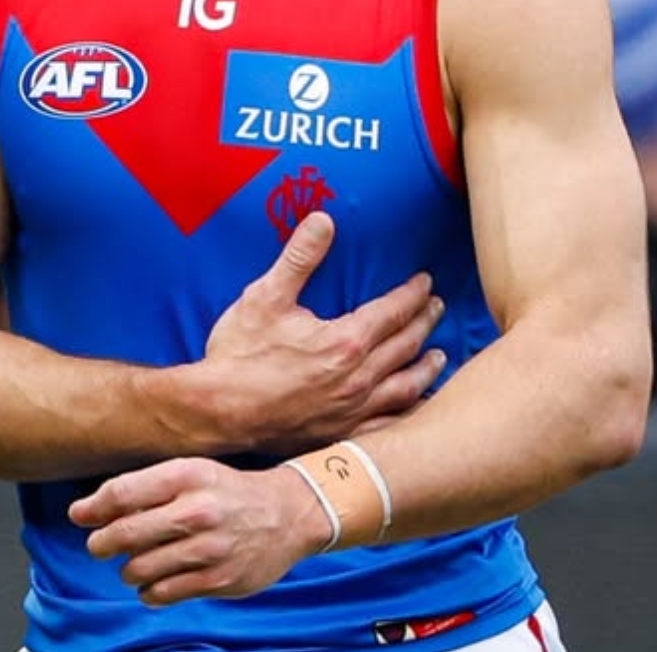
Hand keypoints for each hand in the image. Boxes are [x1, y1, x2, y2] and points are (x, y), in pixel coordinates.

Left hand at [69, 457, 327, 605]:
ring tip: (138, 560)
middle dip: (102, 543)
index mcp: (188, 475)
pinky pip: (162, 593)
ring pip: (139, 568)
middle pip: (126, 533)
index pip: (123, 493)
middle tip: (100, 545)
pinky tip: (157, 578)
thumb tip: (85, 510)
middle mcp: (198, 510)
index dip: (93, 508)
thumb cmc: (227, 491)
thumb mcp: (191, 473)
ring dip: (128, 568)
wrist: (286, 514)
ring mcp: (209, 548)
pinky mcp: (219, 581)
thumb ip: (142, 488)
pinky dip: (149, 590)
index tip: (79, 515)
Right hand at [203, 212, 445, 452]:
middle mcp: (358, 379)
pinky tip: (413, 410)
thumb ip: (300, 257)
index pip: (393, 312)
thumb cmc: (240, 355)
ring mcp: (352, 413)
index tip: (426, 282)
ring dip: (425, 369)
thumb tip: (324, 219)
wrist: (217, 412)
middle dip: (424, 323)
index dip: (413, 294)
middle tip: (437, 307)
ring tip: (438, 357)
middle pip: (405, 346)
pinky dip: (408, 414)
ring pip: (405, 388)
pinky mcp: (341, 437)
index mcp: (345, 342)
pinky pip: (388, 427)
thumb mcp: (266, 296)